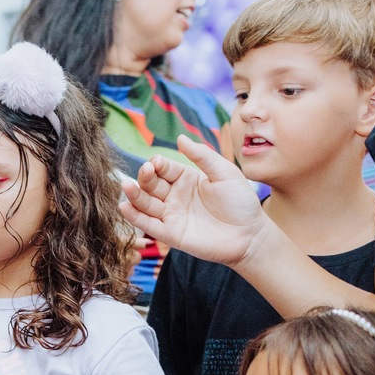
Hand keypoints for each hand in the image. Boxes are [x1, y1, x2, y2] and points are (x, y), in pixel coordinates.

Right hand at [120, 135, 264, 265]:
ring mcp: (171, 214)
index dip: (157, 164)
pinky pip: (148, 224)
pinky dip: (134, 217)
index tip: (155, 163)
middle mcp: (174, 195)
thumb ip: (203, 156)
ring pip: (145, 203)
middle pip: (150, 184)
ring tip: (127, 186)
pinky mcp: (170, 234)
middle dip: (144, 177)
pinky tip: (124, 207)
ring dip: (134, 194)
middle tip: (145, 172)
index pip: (163, 168)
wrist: (250, 235)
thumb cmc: (241, 203)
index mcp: (186, 178)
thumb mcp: (225, 173)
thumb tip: (180, 138)